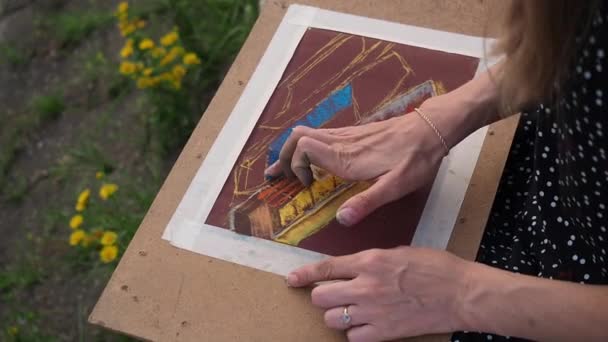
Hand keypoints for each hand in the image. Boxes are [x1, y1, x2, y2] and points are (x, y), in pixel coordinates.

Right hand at [264, 112, 446, 226]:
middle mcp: (341, 143)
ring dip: (292, 151)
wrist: (432, 128)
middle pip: (298, 137)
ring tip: (284, 169)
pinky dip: (306, 147)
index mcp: (346, 157)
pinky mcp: (355, 133)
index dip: (295, 166)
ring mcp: (347, 135)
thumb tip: (340, 220)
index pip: (303, 149)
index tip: (306, 186)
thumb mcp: (396, 186)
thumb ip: (367, 202)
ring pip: (307, 133)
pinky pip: (320, 135)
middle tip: (277, 176)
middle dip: (283, 156)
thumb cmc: (416, 158)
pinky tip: (312, 160)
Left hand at [287, 247, 471, 341]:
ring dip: (337, 315)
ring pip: (333, 319)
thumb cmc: (435, 267)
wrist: (460, 292)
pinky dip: (355, 332)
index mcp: (370, 261)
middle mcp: (366, 285)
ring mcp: (374, 311)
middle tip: (332, 296)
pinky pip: (353, 337)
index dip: (303, 275)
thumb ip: (371, 261)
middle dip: (321, 296)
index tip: (291, 280)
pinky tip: (365, 326)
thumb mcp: (398, 252)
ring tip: (350, 311)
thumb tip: (351, 268)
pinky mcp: (385, 332)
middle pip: (321, 297)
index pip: (325, 268)